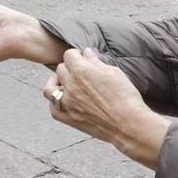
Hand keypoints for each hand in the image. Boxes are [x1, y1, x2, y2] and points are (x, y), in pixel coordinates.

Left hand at [43, 49, 169, 169]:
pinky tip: (65, 101)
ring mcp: (68, 103)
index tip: (82, 59)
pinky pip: (53, 109)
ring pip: (49, 88)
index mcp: (81, 71)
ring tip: (66, 85)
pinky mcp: (69, 119)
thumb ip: (96, 62)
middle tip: (79, 72)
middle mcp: (71, 86)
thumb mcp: (113, 72)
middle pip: (60, 69)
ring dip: (55, 84)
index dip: (77, 55)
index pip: (69, 55)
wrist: (128, 124)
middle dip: (69, 68)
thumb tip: (87, 53)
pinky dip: (56, 103)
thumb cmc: (125, 97)